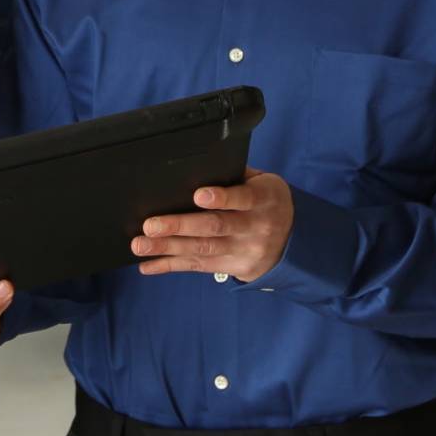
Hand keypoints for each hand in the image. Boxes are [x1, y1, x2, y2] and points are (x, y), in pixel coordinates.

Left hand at [131, 168, 293, 281]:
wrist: (294, 240)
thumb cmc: (266, 200)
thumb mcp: (262, 182)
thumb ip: (233, 176)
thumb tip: (192, 168)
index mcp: (264, 200)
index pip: (243, 198)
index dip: (222, 197)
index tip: (198, 195)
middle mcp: (255, 228)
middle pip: (215, 227)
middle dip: (180, 226)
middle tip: (151, 225)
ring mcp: (244, 251)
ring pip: (203, 250)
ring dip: (168, 248)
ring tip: (140, 244)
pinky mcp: (233, 268)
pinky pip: (198, 266)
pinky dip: (170, 266)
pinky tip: (147, 265)